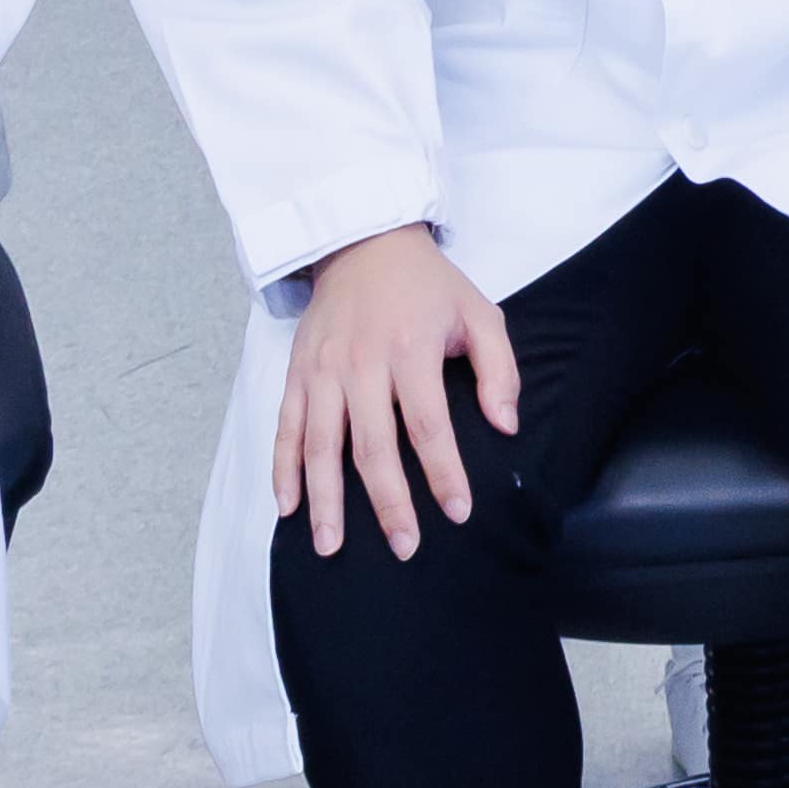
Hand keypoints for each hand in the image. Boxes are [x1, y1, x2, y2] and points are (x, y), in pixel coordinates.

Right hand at [274, 223, 519, 560]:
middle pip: (372, 446)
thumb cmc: (428, 286)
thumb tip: (506, 426)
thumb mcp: (479, 312)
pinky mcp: (296, 373)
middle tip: (404, 546)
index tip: (458, 512)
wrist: (363, 241)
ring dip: (325, 499)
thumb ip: (500, 369)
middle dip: (388, 502)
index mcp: (411, 349)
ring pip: (321, 445)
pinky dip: (282, 469)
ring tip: (332, 546)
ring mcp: (322, 371)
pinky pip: (286, 428)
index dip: (443, 473)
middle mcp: (361, 364)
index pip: (428, 426)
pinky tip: (288, 507)